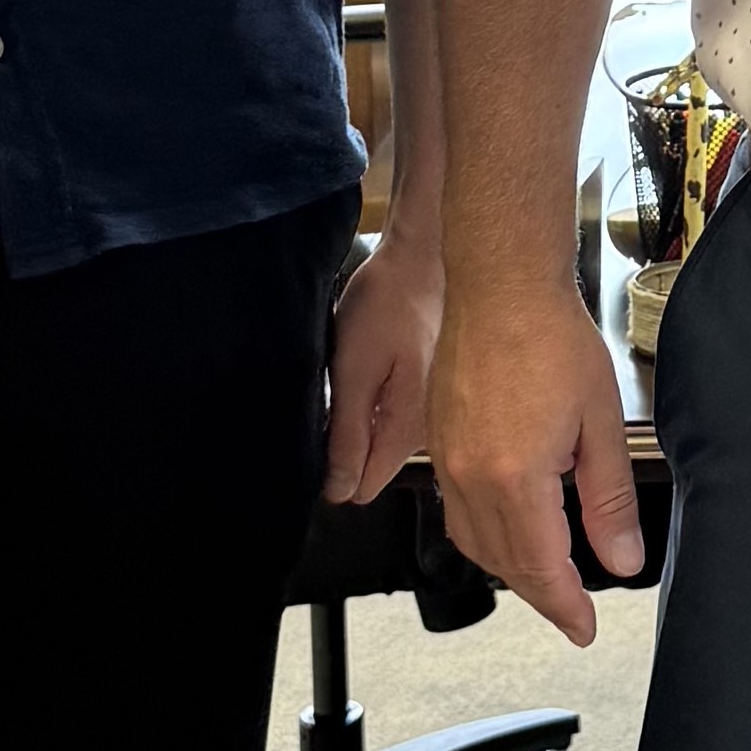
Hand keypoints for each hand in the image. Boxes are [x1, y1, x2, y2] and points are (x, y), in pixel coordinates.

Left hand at [324, 231, 441, 504]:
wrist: (425, 258)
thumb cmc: (388, 306)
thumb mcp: (354, 370)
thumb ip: (347, 433)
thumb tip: (338, 492)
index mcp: (407, 430)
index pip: (364, 486)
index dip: (332, 471)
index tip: (317, 435)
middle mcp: (428, 431)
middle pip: (374, 466)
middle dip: (347, 446)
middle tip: (334, 396)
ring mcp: (434, 413)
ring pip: (383, 441)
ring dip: (362, 421)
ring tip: (354, 377)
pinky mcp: (433, 393)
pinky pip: (395, 418)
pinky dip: (377, 402)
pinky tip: (372, 370)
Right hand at [422, 283, 645, 647]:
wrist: (501, 286)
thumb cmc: (552, 339)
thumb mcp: (600, 425)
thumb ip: (608, 500)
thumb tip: (619, 559)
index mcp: (514, 478)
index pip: (541, 568)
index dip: (565, 607)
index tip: (583, 629)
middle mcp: (471, 478)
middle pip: (504, 563)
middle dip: (541, 595)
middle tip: (572, 612)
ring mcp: (447, 461)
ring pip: (473, 543)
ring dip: (510, 569)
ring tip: (546, 578)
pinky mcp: (438, 443)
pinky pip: (456, 512)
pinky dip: (484, 536)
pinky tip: (509, 531)